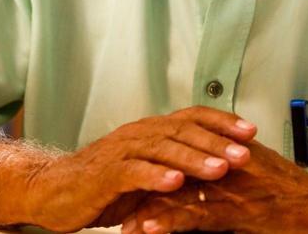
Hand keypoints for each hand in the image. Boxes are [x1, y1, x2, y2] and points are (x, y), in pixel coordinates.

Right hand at [21, 106, 256, 231]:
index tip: (251, 130)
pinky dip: (155, 176)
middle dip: (217, 142)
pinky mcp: (105, 174)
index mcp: (152, 130)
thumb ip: (177, 165)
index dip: (222, 122)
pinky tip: (175, 182)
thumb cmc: (106, 183)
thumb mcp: (148, 171)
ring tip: (220, 169)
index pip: (192, 117)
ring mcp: (121, 152)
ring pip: (162, 149)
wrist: (56, 191)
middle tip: (245, 154)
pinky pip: (133, 172)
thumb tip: (221, 164)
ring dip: (193, 159)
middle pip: (183, 131)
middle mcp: (139, 134)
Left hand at [121, 140, 307, 233]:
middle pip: (174, 170)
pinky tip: (147, 228)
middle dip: (145, 187)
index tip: (134, 180)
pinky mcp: (235, 212)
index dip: (157, 166)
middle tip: (119, 202)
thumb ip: (234, 164)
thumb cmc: (297, 196)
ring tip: (124, 223)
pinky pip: (194, 216)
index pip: (184, 153)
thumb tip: (211, 168)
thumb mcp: (261, 170)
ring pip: (177, 194)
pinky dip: (167, 221)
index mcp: (229, 151)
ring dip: (147, 209)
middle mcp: (225, 164)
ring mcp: (229, 188)